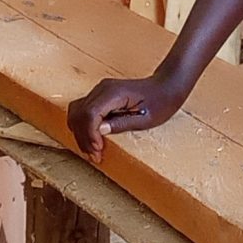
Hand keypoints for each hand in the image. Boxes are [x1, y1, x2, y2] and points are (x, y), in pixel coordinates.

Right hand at [66, 75, 188, 160]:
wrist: (166, 86)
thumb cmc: (161, 102)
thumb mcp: (146, 119)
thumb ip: (122, 124)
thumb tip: (100, 131)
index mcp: (114, 93)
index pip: (90, 113)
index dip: (90, 134)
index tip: (98, 149)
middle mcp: (102, 89)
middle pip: (79, 114)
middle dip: (83, 137)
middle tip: (95, 156)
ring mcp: (99, 91)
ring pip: (76, 112)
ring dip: (80, 133)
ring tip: (92, 150)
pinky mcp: (99, 96)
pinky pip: (82, 110)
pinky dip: (82, 126)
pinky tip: (92, 139)